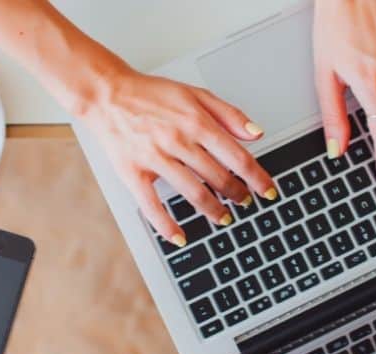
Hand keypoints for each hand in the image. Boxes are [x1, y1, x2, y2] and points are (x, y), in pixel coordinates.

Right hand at [81, 69, 276, 246]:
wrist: (107, 95)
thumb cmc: (151, 94)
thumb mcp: (195, 94)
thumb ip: (229, 114)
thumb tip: (256, 134)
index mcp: (196, 122)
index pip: (237, 156)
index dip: (257, 177)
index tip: (268, 191)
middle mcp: (178, 141)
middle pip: (218, 177)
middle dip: (237, 194)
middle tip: (245, 202)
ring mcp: (155, 158)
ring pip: (193, 192)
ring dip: (213, 210)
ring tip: (223, 218)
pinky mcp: (133, 173)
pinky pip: (152, 205)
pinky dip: (167, 225)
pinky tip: (180, 237)